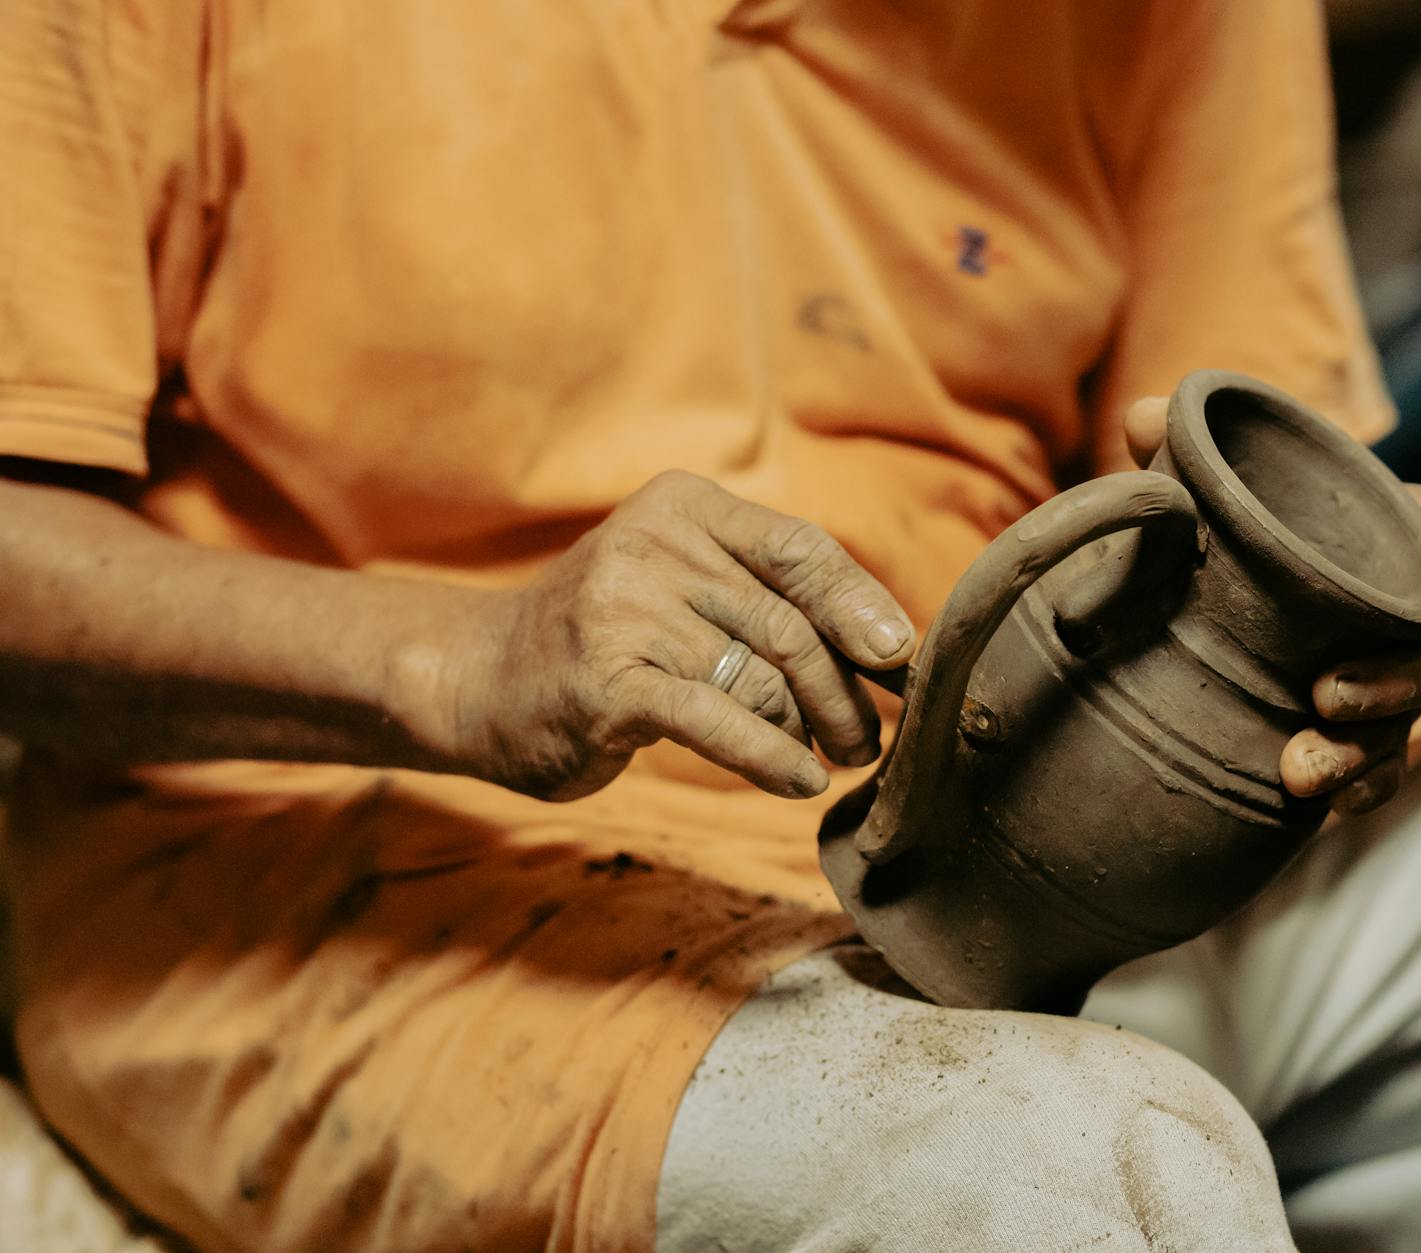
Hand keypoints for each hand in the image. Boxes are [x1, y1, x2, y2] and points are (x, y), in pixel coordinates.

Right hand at [449, 471, 915, 801]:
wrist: (475, 676)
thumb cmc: (607, 639)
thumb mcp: (680, 586)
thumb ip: (766, 597)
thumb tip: (887, 644)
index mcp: (682, 508)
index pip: (800, 550)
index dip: (863, 607)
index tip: (901, 659)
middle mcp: (653, 547)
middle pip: (791, 623)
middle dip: (845, 689)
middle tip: (869, 737)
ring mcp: (624, 612)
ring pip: (762, 677)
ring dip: (813, 729)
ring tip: (833, 758)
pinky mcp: (606, 683)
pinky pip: (718, 721)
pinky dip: (771, 757)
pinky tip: (798, 780)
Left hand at [1122, 396, 1420, 814]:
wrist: (1224, 589)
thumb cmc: (1256, 518)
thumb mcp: (1232, 479)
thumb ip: (1193, 450)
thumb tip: (1144, 417)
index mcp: (1420, 537)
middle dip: (1397, 679)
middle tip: (1327, 691)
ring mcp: (1396, 679)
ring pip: (1408, 723)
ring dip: (1363, 748)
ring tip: (1299, 766)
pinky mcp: (1361, 732)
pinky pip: (1377, 770)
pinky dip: (1353, 788)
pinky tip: (1310, 804)